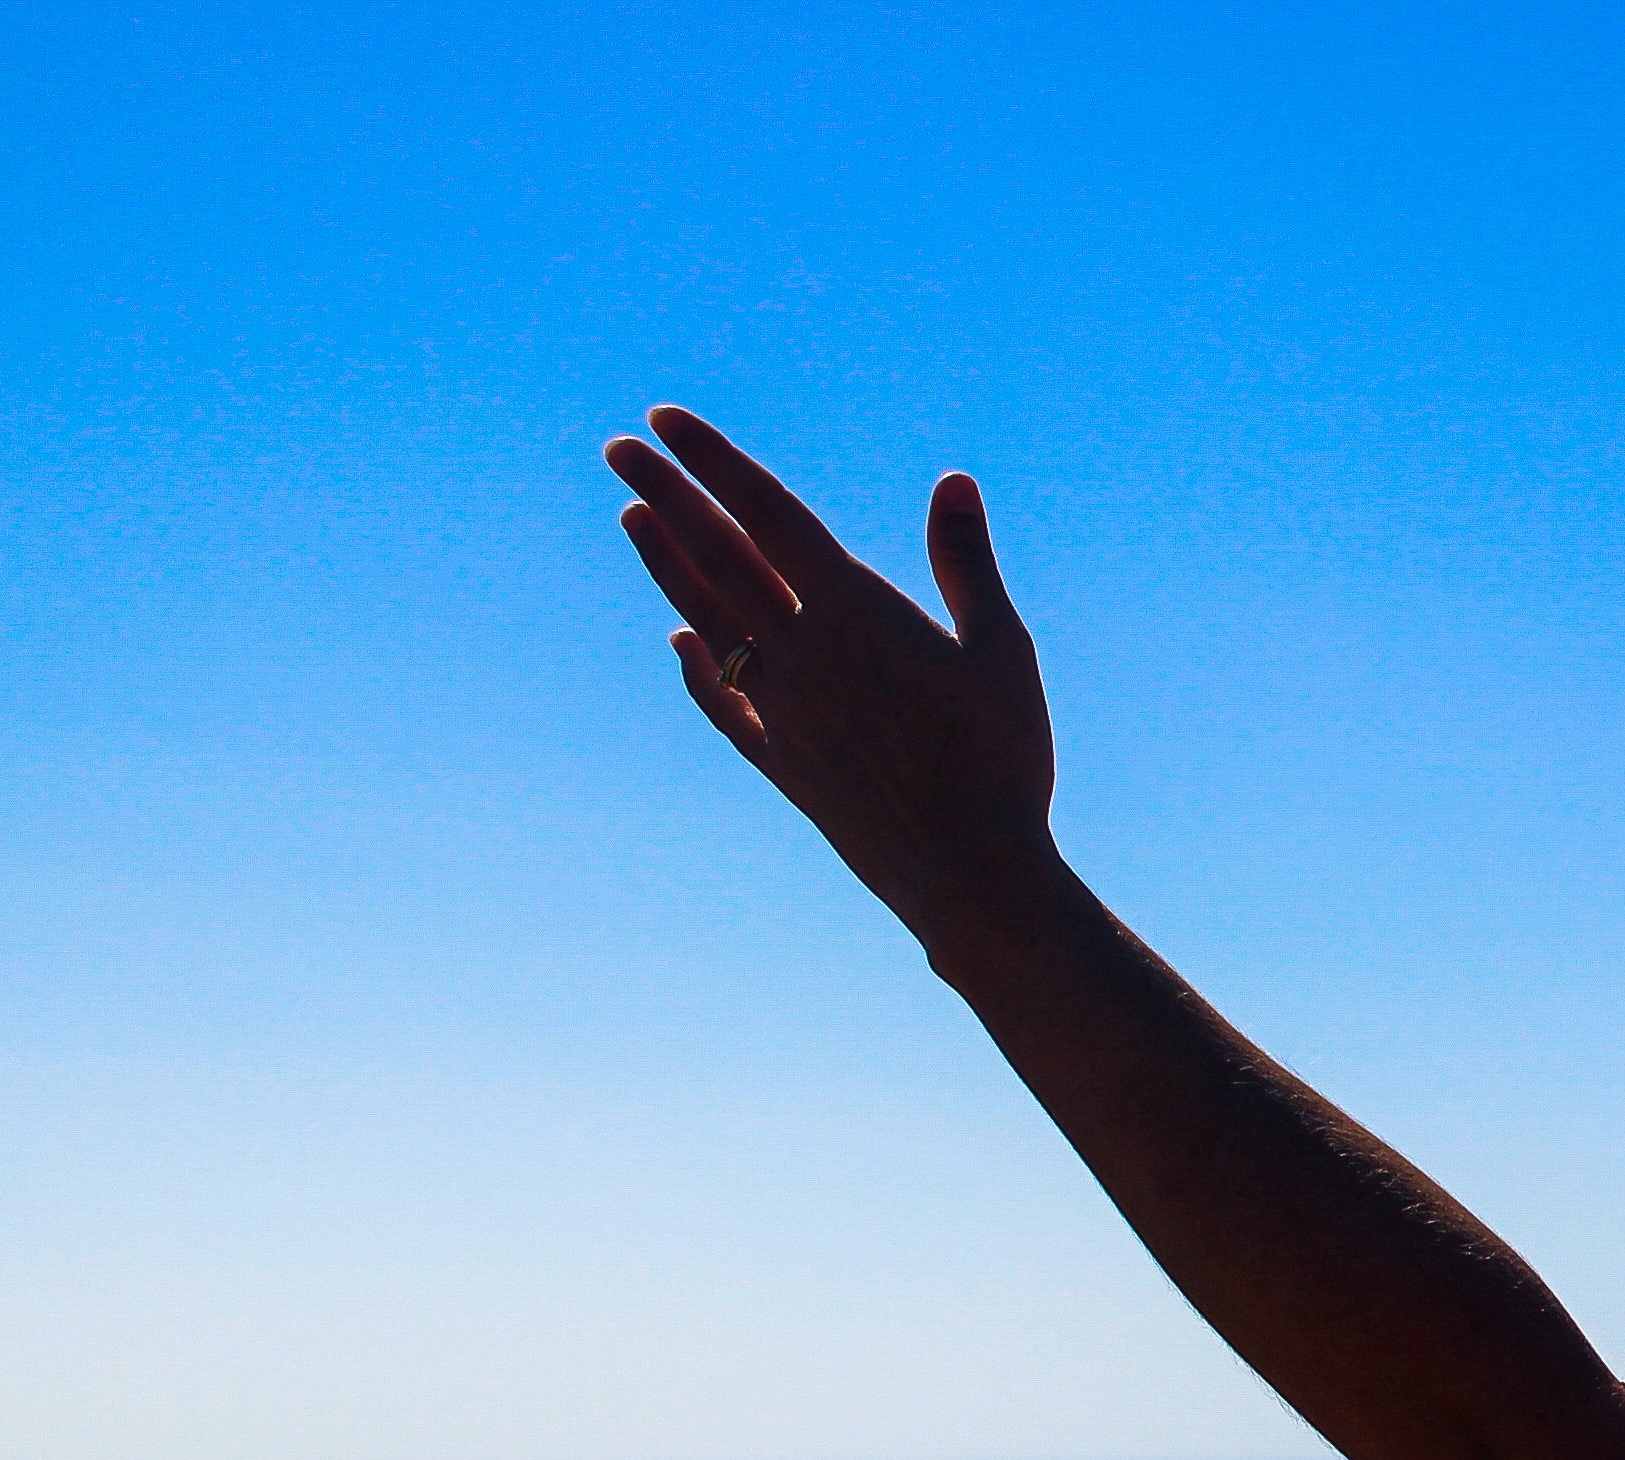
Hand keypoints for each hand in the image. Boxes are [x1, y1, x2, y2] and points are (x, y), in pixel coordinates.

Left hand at [608, 407, 1056, 938]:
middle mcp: (801, 653)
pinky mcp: (781, 762)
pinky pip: (724, 701)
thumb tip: (953, 480)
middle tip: (621, 447)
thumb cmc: (1003, 760)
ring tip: (631, 516)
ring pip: (707, 619)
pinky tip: (679, 638)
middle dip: (667, 495)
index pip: (767, 514)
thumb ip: (966, 564)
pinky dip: (696, 665)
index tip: (665, 420)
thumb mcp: (1002, 650)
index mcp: (854, 614)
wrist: (969, 875)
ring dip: (666, 564)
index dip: (714, 461)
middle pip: (718, 557)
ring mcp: (782, 709)